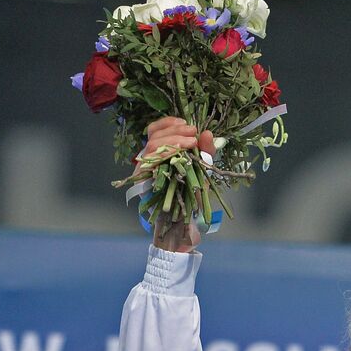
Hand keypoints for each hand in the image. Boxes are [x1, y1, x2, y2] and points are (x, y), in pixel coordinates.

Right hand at [143, 117, 214, 252]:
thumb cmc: (191, 198)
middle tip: (193, 133)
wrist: (182, 226)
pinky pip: (148, 164)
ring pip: (149, 147)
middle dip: (174, 131)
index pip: (155, 131)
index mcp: (160, 154)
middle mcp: (149, 161)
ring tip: (190, 142)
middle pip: (152, 136)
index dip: (168, 124)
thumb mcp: (202, 171)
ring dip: (171, 141)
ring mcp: (144, 172)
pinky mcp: (143, 183)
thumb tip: (208, 133)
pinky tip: (179, 154)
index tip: (187, 124)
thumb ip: (206, 153)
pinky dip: (164, 155)